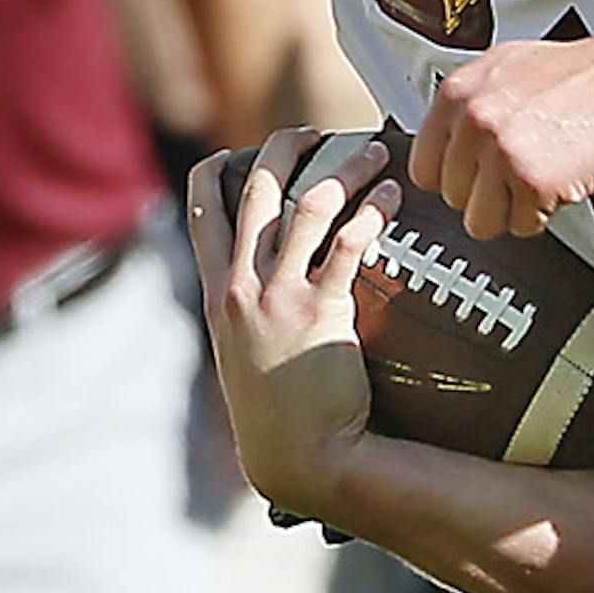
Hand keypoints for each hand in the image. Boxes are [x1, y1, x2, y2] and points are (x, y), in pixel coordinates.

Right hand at [185, 128, 397, 517]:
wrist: (301, 459)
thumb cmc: (278, 417)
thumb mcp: (242, 360)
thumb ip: (244, 318)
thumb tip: (258, 296)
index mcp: (217, 293)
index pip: (201, 210)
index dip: (218, 170)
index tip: (244, 150)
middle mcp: (241, 286)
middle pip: (255, 191)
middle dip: (283, 149)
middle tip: (313, 132)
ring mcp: (279, 297)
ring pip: (308, 206)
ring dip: (343, 169)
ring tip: (375, 152)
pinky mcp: (323, 313)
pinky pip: (349, 244)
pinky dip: (372, 213)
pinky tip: (393, 199)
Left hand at [412, 33, 593, 238]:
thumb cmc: (579, 75)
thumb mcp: (505, 70)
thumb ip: (469, 106)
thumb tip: (444, 144)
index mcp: (458, 93)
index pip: (423, 167)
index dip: (454, 179)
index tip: (473, 179)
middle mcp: (473, 120)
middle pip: (453, 198)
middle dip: (486, 195)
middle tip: (518, 176)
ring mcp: (501, 151)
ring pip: (480, 221)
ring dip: (511, 211)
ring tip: (538, 181)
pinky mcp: (532, 180)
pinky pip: (521, 226)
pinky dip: (543, 214)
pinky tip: (560, 182)